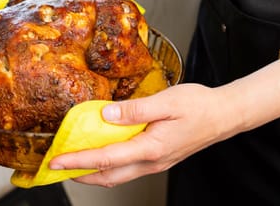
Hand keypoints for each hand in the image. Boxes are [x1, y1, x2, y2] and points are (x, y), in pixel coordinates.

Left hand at [49, 83, 239, 186]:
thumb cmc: (199, 106)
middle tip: (57, 167)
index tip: (56, 160)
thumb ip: (134, 110)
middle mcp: (151, 161)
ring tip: (73, 162)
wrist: (224, 115)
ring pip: (117, 175)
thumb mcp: (166, 102)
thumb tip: (105, 115)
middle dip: (79, 174)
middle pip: (107, 176)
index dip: (77, 161)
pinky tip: (102, 151)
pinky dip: (108, 165)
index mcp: (151, 148)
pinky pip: (127, 167)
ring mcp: (155, 162)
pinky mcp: (158, 157)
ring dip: (93, 172)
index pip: (105, 159)